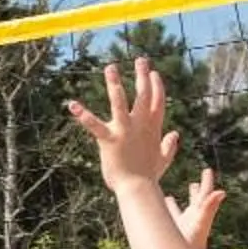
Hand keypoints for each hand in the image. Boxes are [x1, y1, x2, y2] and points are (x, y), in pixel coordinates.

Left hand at [67, 57, 181, 190]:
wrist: (138, 189)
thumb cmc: (148, 177)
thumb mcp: (163, 160)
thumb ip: (169, 147)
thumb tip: (175, 134)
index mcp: (153, 129)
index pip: (158, 102)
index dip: (156, 86)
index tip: (153, 73)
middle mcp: (140, 125)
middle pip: (143, 95)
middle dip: (142, 76)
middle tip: (141, 59)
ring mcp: (125, 130)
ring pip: (120, 102)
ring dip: (115, 84)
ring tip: (110, 68)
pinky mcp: (110, 139)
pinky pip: (95, 125)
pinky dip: (83, 115)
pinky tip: (72, 105)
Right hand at [171, 167, 225, 248]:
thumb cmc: (193, 244)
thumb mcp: (200, 222)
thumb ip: (209, 206)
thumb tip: (222, 192)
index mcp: (200, 212)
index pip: (205, 194)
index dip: (207, 182)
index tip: (208, 170)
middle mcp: (193, 217)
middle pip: (197, 200)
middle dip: (198, 189)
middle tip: (200, 178)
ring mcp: (183, 224)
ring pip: (182, 209)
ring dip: (180, 200)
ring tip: (177, 193)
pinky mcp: (173, 231)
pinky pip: (168, 218)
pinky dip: (165, 212)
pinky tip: (160, 208)